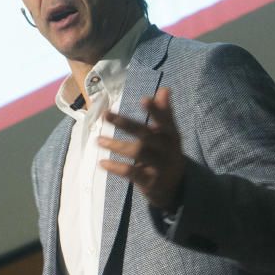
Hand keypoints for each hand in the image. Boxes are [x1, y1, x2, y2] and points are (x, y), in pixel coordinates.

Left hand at [99, 87, 185, 210]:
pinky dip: (116, 167)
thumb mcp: (168, 134)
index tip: (144, 99)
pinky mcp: (150, 181)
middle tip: (105, 114)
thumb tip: (165, 89)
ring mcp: (159, 166)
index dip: (155, 110)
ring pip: (136, 152)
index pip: (164, 119)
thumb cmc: (166, 152)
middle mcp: (166, 148)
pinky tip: (102, 162)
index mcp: (170, 134)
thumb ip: (164, 112)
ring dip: (115, 145)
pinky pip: (131, 172)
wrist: (176, 186)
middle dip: (125, 123)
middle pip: (146, 134)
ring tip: (98, 140)